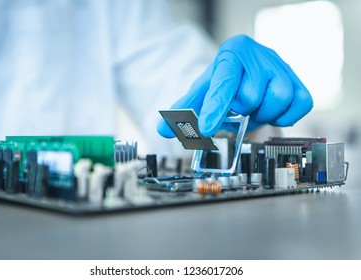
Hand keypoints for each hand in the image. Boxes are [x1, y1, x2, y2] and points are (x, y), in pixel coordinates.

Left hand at [157, 34, 312, 137]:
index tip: (206, 129)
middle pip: (251, 97)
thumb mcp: (203, 89)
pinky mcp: (299, 80)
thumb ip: (185, 109)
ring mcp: (282, 66)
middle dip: (242, 111)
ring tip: (254, 109)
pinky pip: (300, 104)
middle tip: (239, 108)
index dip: (215, 108)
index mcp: (232, 53)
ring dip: (263, 114)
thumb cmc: (225, 79)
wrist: (249, 66)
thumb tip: (163, 129)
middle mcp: (260, 55)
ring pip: (278, 99)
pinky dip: (285, 115)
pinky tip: (272, 111)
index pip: (224, 82)